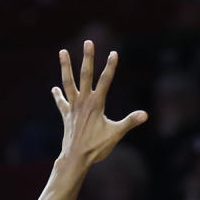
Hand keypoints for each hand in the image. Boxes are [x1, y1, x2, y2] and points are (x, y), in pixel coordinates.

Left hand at [53, 41, 146, 166]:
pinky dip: (58, 95)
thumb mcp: (116, 134)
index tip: (114, 52)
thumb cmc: (97, 147)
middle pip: (85, 75)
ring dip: (65, 67)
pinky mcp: (66, 115)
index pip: (105, 80)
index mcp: (96, 104)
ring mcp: (73, 107)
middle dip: (87, 58)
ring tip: (62, 51)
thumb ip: (130, 122)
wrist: (76, 158)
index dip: (110, 66)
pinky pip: (61, 102)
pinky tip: (54, 88)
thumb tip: (145, 114)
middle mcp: (83, 101)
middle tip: (88, 42)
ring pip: (68, 82)